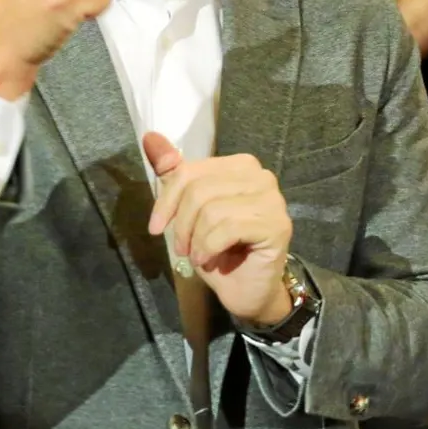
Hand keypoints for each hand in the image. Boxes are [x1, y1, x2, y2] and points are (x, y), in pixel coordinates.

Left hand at [144, 132, 294, 327]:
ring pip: (212, 209)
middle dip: (182, 224)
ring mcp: (272, 200)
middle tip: (182, 248)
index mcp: (240, 166)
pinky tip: (209, 259)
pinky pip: (227, 228)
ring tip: (197, 255)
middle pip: (200, 189)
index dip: (167, 200)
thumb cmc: (219, 250)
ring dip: (195, 239)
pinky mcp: (277, 225)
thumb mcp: (189, 211)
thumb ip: (174, 174)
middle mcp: (261, 176)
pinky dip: (209, 247)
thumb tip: (150, 138)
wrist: (247, 290)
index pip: (191, 171)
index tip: (155, 227)